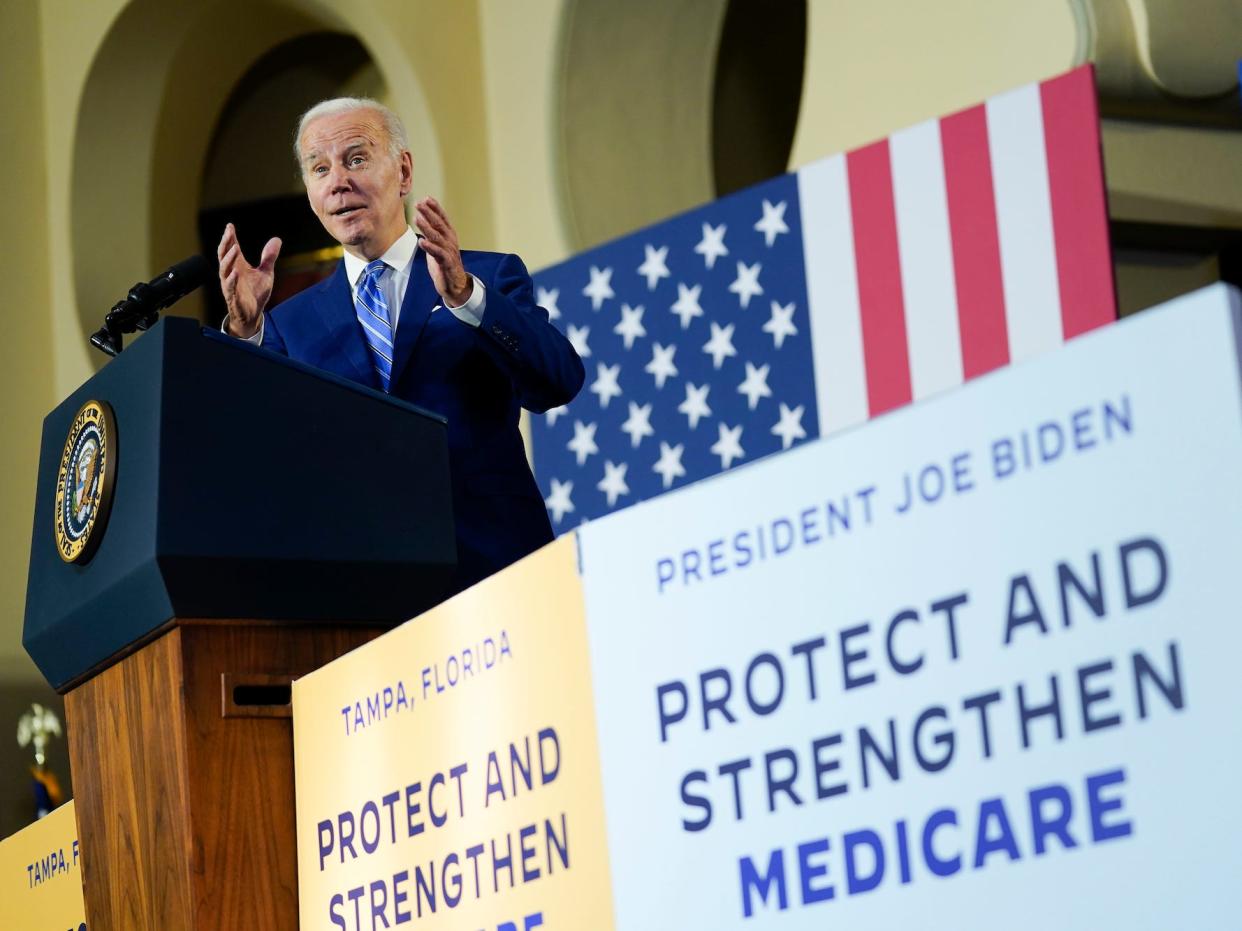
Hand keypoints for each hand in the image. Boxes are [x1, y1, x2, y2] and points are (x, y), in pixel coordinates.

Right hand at [217, 223, 280, 337]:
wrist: (252, 314)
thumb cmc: (255, 293)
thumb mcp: (266, 272)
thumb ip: (269, 257)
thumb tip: (277, 239)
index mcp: (237, 266)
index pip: (231, 248)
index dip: (230, 237)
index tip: (230, 225)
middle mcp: (231, 273)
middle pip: (224, 255)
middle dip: (226, 243)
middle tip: (229, 232)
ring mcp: (229, 284)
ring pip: (224, 269)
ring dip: (228, 259)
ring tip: (234, 248)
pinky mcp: (232, 297)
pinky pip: (229, 287)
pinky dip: (231, 280)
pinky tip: (235, 272)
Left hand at [414, 197, 471, 306]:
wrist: (455, 285)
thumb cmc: (444, 264)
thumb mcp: (438, 246)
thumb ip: (432, 233)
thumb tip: (421, 219)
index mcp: (449, 236)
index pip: (442, 219)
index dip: (435, 208)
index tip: (426, 198)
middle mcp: (450, 241)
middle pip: (439, 225)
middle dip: (429, 213)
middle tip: (419, 204)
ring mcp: (449, 252)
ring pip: (437, 237)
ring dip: (427, 228)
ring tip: (417, 219)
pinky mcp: (447, 264)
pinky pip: (438, 254)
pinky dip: (430, 247)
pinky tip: (422, 242)